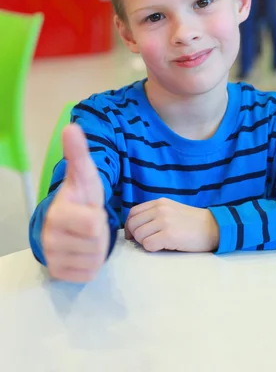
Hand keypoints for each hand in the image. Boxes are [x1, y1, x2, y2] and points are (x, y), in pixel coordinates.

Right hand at [42, 124, 109, 282]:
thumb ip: (79, 152)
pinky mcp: (59, 273)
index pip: (94, 224)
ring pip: (94, 260)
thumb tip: (71, 127)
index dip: (99, 216)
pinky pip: (88, 273)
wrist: (69, 221)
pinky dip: (92, 263)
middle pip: (97, 243)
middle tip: (91, 223)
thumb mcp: (84, 174)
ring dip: (97, 248)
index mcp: (58, 214)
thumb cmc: (81, 197)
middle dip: (100, 233)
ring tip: (88, 235)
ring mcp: (53, 257)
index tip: (91, 209)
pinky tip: (84, 249)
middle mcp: (50, 238)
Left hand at [125, 198, 219, 252]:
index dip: (129, 225)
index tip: (133, 234)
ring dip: (144, 243)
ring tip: (157, 243)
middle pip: (133, 224)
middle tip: (145, 241)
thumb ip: (155, 213)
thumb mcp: (172, 210)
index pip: (133, 212)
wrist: (213, 227)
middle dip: (135, 236)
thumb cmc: (192, 222)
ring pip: (139, 235)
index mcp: (159, 203)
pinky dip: (152, 248)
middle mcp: (160, 209)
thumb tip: (135, 226)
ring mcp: (164, 221)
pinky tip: (162, 247)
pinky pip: (148, 245)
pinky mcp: (169, 235)